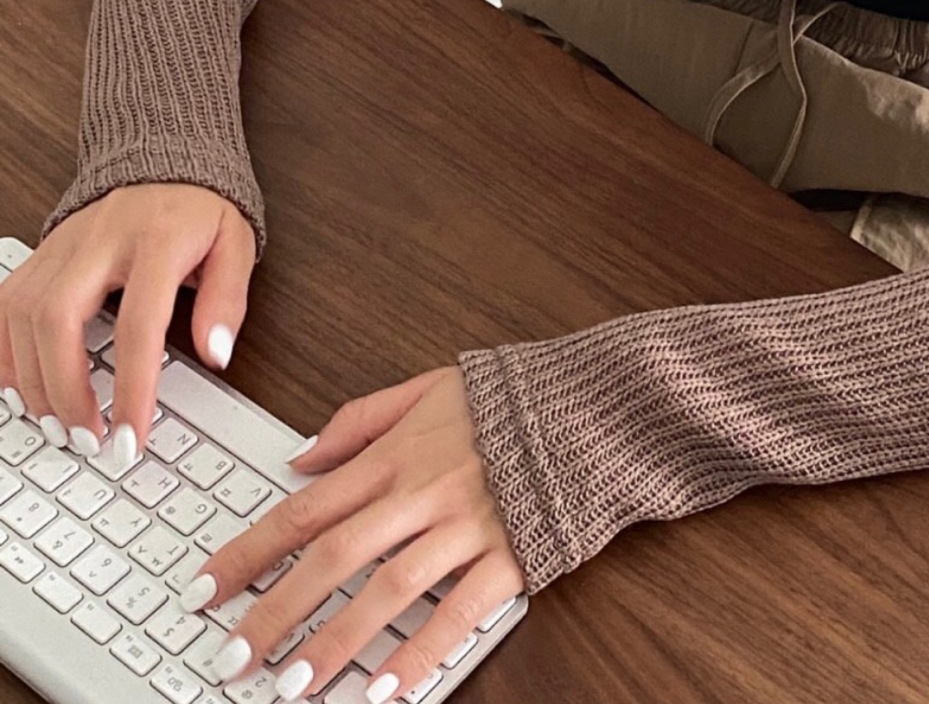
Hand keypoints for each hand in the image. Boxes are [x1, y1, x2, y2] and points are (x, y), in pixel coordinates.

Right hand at [0, 185, 254, 463]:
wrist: (166, 157)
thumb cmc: (201, 209)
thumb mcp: (236, 245)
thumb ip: (227, 300)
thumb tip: (216, 353)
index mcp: (157, 239)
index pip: (139, 323)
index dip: (132, 387)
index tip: (132, 436)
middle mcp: (101, 240)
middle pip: (59, 319)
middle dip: (65, 390)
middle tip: (88, 437)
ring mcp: (64, 244)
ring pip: (24, 315)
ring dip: (34, 380)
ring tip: (61, 424)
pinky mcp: (42, 251)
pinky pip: (6, 304)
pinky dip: (6, 351)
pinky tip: (23, 386)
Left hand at [190, 368, 525, 700]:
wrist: (590, 404)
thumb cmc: (509, 398)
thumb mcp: (426, 387)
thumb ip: (359, 421)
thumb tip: (300, 456)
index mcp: (396, 455)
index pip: (305, 509)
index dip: (250, 552)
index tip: (206, 589)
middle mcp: (423, 493)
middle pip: (334, 558)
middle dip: (276, 613)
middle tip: (233, 658)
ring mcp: (467, 527)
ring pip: (387, 591)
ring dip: (336, 643)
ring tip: (293, 687)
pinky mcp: (510, 556)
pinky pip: (458, 613)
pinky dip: (420, 653)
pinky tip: (387, 689)